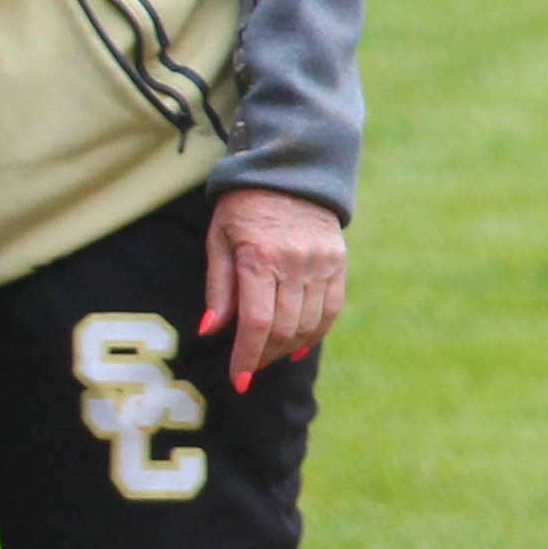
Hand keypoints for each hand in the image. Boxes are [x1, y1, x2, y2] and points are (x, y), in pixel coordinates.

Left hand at [200, 185, 346, 389]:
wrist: (290, 168)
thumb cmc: (242, 205)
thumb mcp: (218, 238)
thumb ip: (218, 287)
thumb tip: (210, 331)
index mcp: (259, 256)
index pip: (256, 322)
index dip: (246, 357)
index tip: (237, 380)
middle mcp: (294, 262)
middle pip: (284, 328)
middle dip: (264, 357)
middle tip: (248, 369)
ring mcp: (321, 263)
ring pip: (309, 324)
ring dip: (287, 349)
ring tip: (268, 356)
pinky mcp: (337, 262)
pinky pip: (331, 309)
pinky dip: (315, 333)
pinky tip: (298, 347)